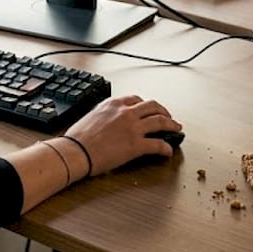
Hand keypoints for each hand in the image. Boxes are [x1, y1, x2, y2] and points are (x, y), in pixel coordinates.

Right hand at [62, 95, 181, 176]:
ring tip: (176, 129)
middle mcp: (125, 112)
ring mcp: (133, 128)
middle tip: (169, 118)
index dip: (146, 105)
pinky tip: (168, 152)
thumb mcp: (91, 117)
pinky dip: (166, 148)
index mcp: (113, 104)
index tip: (149, 109)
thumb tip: (108, 122)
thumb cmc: (78, 138)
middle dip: (164, 111)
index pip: (136, 99)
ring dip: (172, 125)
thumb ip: (104, 115)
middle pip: (153, 106)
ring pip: (160, 121)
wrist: (75, 151)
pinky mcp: (136, 145)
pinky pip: (158, 144)